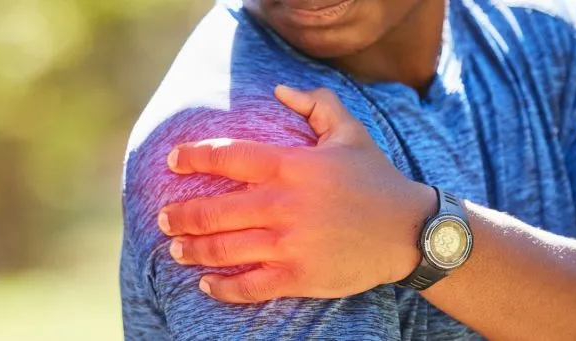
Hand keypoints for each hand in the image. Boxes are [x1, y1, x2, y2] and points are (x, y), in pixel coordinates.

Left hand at [158, 85, 436, 302]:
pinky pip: (249, 286)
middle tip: (164, 217)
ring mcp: (290, 244)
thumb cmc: (376, 179)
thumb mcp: (350, 132)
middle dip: (181, 215)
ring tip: (176, 248)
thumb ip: (316, 104)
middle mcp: (285, 205)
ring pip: (225, 249)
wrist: (411, 231)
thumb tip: (280, 89)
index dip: (194, 157)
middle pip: (215, 210)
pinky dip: (222, 287)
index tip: (172, 161)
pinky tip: (207, 284)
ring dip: (193, 250)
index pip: (229, 157)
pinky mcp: (299, 277)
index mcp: (293, 166)